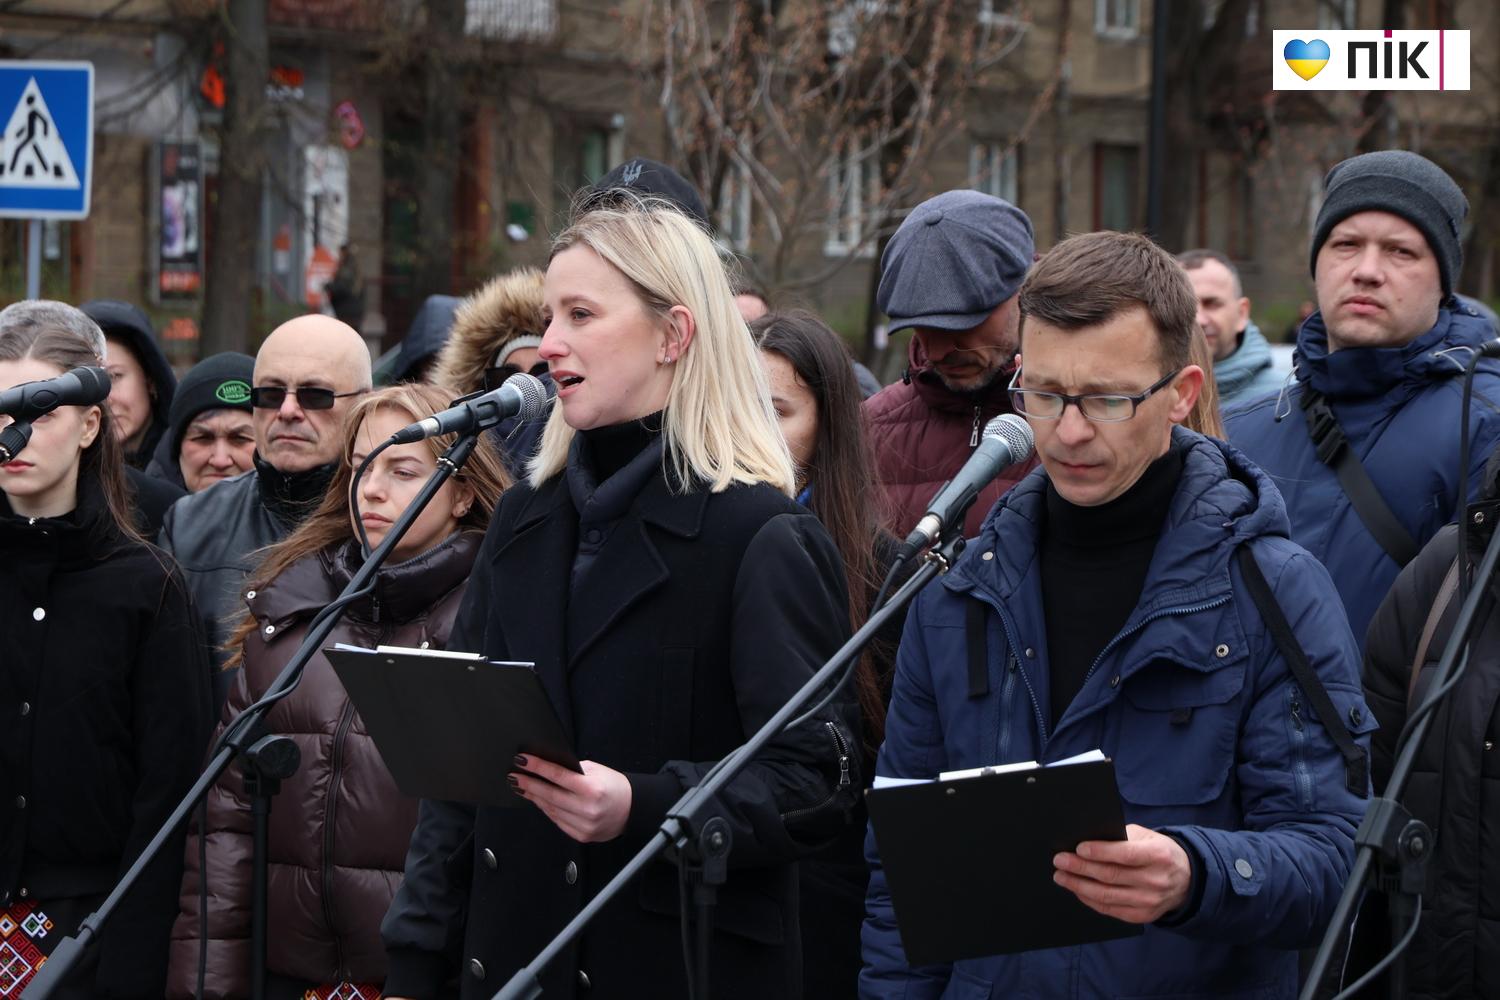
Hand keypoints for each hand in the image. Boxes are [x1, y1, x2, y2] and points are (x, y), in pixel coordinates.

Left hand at [510, 754, 632, 842]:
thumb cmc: (615, 786)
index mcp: (592, 789)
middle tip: (514, 776)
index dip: (538, 767)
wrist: (632, 810)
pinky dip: (547, 810)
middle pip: (550, 795)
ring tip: (522, 787)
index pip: (558, 776)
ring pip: (551, 809)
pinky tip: (538, 801)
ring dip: (534, 797)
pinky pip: (558, 821)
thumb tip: (549, 768)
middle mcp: (587, 809)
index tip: (522, 761)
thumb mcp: (597, 770)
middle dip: (529, 784)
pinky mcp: (581, 835)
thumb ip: (574, 770)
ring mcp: (584, 825)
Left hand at [1052, 824, 1190, 923]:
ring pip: (1106, 895)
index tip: (1078, 848)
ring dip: (1079, 886)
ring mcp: (1149, 901)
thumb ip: (1121, 837)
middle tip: (1059, 861)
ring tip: (1061, 876)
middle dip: (1080, 868)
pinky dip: (1089, 900)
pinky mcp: (1142, 916)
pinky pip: (1110, 909)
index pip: (1125, 854)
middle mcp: (1155, 880)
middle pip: (1110, 876)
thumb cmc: (1158, 852)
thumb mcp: (1147, 836)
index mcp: (1158, 855)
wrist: (1186, 879)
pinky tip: (1077, 890)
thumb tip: (1087, 841)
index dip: (1100, 852)